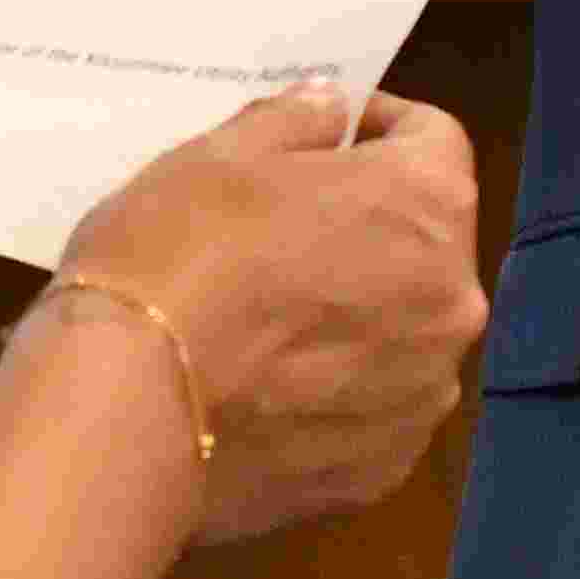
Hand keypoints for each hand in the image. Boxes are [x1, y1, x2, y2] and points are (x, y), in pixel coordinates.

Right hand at [56, 82, 490, 545]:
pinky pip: (375, 406)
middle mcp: (453, 303)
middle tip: (284, 229)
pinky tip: (267, 387)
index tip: (328, 138)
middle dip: (370, 225)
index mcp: (428, 207)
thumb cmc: (175, 258)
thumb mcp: (220, 154)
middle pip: (426, 241)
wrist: (126, 417)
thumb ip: (296, 121)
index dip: (380, 127)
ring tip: (269, 318)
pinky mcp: (384, 469)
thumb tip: (331, 109)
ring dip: (359, 312)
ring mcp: (424, 396)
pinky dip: (337, 391)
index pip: (434, 139)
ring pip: (404, 329)